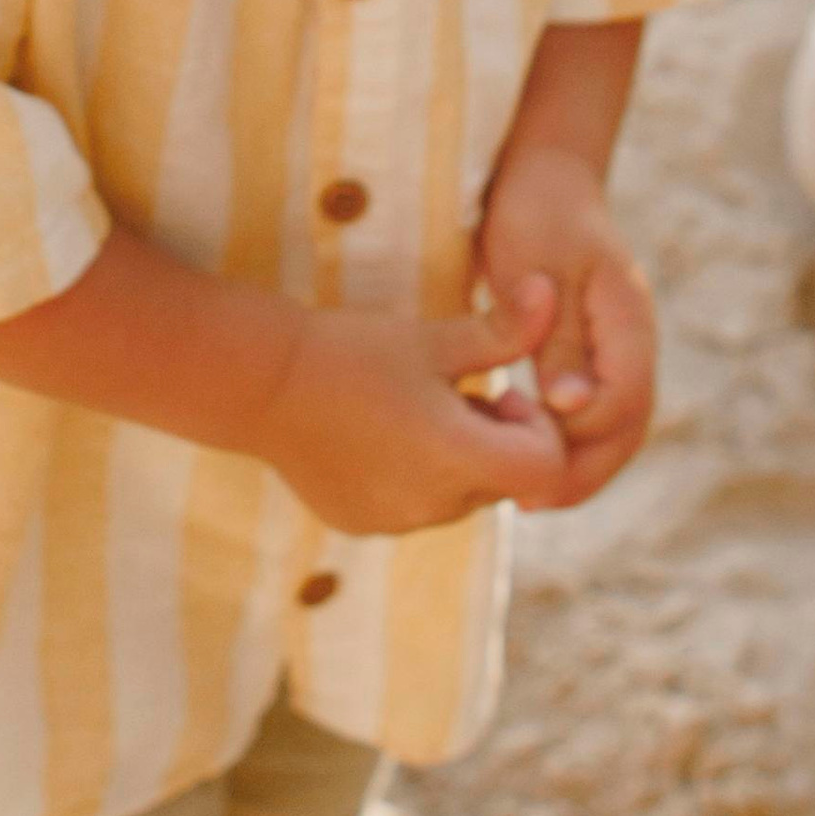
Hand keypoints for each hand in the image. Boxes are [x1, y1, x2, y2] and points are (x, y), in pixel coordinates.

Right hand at [259, 279, 576, 534]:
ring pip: (463, 497)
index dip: (538, 428)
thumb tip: (552, 291)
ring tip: (415, 410)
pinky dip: (417, 477)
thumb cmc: (353, 350)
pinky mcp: (364, 524)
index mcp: (458, 458)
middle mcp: (433, 505)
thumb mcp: (435, 339)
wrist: (262, 383)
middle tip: (457, 393)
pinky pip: (418, 507)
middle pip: (506, 483)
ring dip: (459, 460)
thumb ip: (504, 330)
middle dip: (498, 440)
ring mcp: (395, 522)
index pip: (546, 468)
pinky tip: (379, 434)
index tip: (499, 393)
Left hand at [477, 142, 656, 508]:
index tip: (526, 454)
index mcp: (628, 318)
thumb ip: (558, 337)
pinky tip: (527, 455)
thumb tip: (571, 408)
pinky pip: (596, 411)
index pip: (623, 401)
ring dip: (578, 465)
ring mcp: (620, 348)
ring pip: (615, 425)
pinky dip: (570, 441)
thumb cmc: (535, 211)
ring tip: (527, 496)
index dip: (580, 438)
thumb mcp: (538, 268)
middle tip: (529, 502)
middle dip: (585, 472)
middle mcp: (634, 340)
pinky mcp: (597, 353)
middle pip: (628, 426)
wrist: (545, 172)